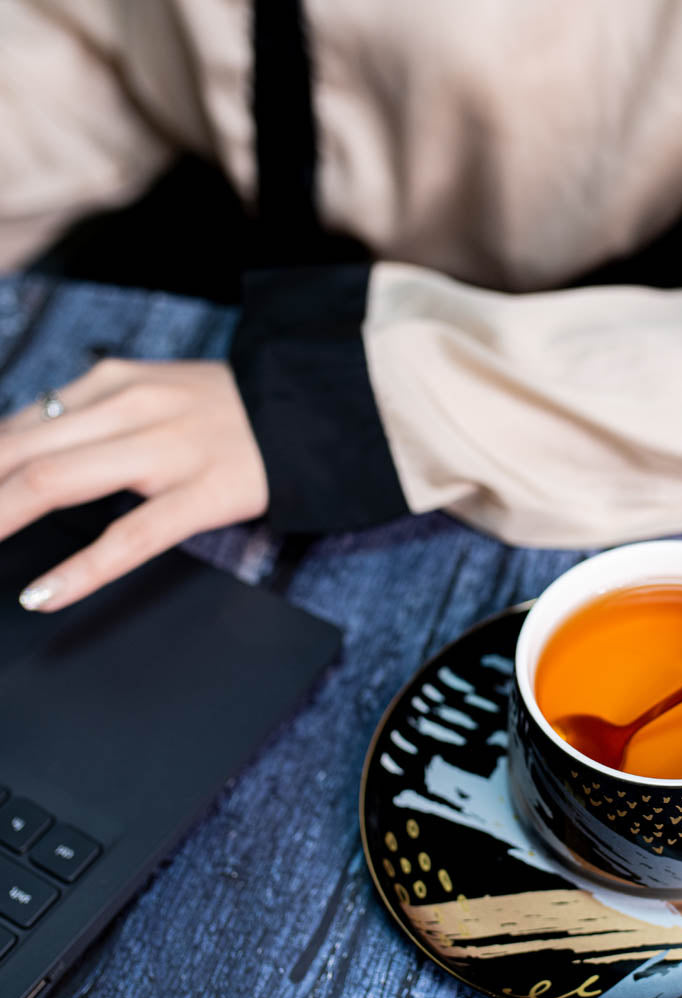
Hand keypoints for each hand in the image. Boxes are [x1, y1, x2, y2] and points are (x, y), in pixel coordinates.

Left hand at [0, 358, 268, 611]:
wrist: (316, 407)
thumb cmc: (232, 412)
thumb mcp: (154, 394)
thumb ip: (93, 420)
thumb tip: (22, 455)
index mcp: (115, 383)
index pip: (17, 425)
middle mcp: (131, 407)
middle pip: (18, 451)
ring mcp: (168, 450)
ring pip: (57, 482)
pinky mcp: (204, 493)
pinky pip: (131, 535)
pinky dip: (80, 569)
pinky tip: (44, 595)